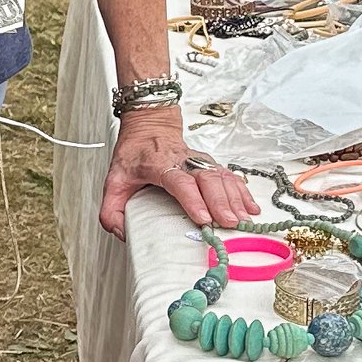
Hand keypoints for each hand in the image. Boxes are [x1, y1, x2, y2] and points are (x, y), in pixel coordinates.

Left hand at [97, 106, 256, 236]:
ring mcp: (200, 161)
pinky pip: (230, 177)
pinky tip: (251, 208)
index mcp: (159, 164)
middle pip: (207, 179)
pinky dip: (242, 192)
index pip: (178, 182)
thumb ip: (111, 210)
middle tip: (229, 224)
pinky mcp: (210, 164)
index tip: (203, 218)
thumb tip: (123, 233)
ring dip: (235, 199)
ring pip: (222, 177)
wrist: (148, 127)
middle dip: (221, 202)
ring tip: (243, 221)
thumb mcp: (113, 181)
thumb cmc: (134, 155)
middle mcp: (183, 161)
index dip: (193, 199)